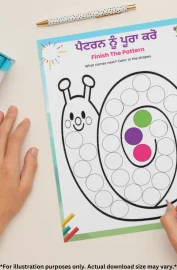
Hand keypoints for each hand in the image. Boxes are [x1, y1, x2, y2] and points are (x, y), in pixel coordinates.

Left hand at [0, 106, 37, 233]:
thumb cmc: (7, 205)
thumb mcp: (24, 189)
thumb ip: (30, 168)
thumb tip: (34, 151)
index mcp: (9, 167)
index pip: (15, 141)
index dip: (21, 129)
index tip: (25, 121)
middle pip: (2, 136)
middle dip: (8, 121)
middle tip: (12, 110)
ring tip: (0, 114)